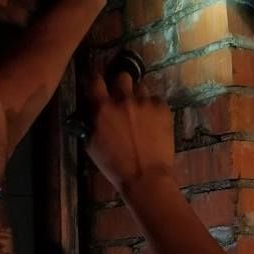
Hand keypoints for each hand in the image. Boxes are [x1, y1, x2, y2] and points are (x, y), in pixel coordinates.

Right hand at [85, 70, 174, 191]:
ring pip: (141, 87)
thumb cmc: (114, 166)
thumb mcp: (92, 145)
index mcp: (102, 109)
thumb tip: (91, 113)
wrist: (145, 176)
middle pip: (122, 77)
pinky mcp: (162, 108)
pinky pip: (156, 100)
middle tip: (122, 97)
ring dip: (138, 96)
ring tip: (139, 111)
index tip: (98, 83)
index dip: (96, 80)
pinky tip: (153, 122)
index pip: (95, 81)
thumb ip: (91, 123)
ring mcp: (145, 102)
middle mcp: (123, 100)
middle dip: (120, 85)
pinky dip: (153, 108)